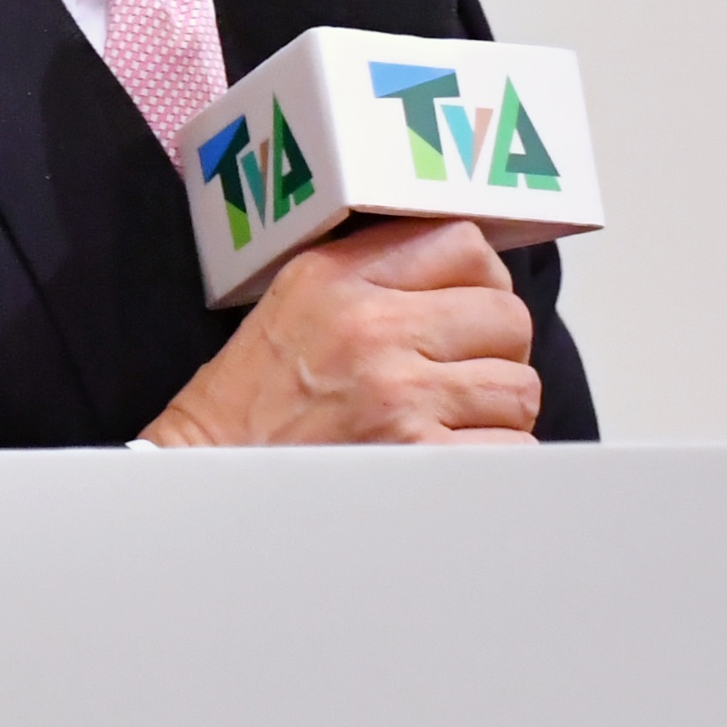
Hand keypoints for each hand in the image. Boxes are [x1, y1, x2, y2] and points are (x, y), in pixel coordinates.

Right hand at [141, 217, 541, 445]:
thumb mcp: (297, 302)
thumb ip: (373, 272)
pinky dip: (493, 463)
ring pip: (519, 388)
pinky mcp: (419, 461)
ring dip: (495, 412)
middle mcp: (374, 328)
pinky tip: (450, 464)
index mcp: (341, 278)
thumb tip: (470, 268)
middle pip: (508, 316)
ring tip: (449, 424)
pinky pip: (511, 451)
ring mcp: (400, 396)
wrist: (208, 481)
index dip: (482, 282)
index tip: (466, 311)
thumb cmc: (253, 402)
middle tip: (459, 377)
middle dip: (495, 351)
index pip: (466, 245)